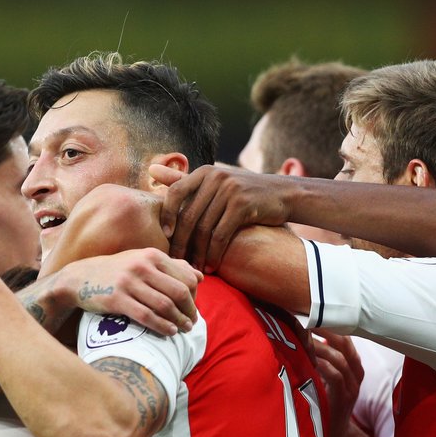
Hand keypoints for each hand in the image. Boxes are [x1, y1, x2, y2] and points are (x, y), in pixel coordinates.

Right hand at [60, 248, 201, 335]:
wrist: (79, 279)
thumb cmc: (116, 271)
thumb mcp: (142, 261)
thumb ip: (171, 267)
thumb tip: (200, 277)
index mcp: (151, 255)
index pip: (185, 277)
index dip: (194, 296)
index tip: (193, 308)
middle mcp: (141, 266)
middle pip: (179, 291)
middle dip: (190, 310)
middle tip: (193, 322)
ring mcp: (128, 282)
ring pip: (164, 305)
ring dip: (179, 320)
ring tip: (184, 329)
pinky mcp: (117, 299)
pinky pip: (146, 316)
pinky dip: (162, 326)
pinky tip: (169, 332)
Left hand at [151, 163, 292, 271]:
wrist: (283, 193)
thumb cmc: (244, 192)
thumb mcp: (216, 181)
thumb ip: (185, 180)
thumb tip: (152, 169)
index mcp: (205, 171)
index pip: (175, 191)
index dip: (167, 214)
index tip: (165, 235)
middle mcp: (215, 177)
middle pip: (189, 214)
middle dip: (180, 241)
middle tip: (175, 260)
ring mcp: (229, 190)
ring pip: (204, 228)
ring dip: (197, 252)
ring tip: (194, 268)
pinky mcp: (243, 205)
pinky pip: (220, 235)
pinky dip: (214, 254)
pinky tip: (211, 266)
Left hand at [311, 329, 364, 436]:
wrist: (333, 435)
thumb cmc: (324, 401)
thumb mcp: (325, 377)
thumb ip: (321, 359)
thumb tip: (304, 334)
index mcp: (353, 367)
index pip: (346, 339)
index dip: (332, 325)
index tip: (313, 314)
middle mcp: (356, 375)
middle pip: (346, 345)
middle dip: (327, 331)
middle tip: (308, 320)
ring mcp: (352, 387)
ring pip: (341, 359)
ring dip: (321, 347)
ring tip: (305, 337)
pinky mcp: (343, 399)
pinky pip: (336, 377)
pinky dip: (322, 366)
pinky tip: (309, 358)